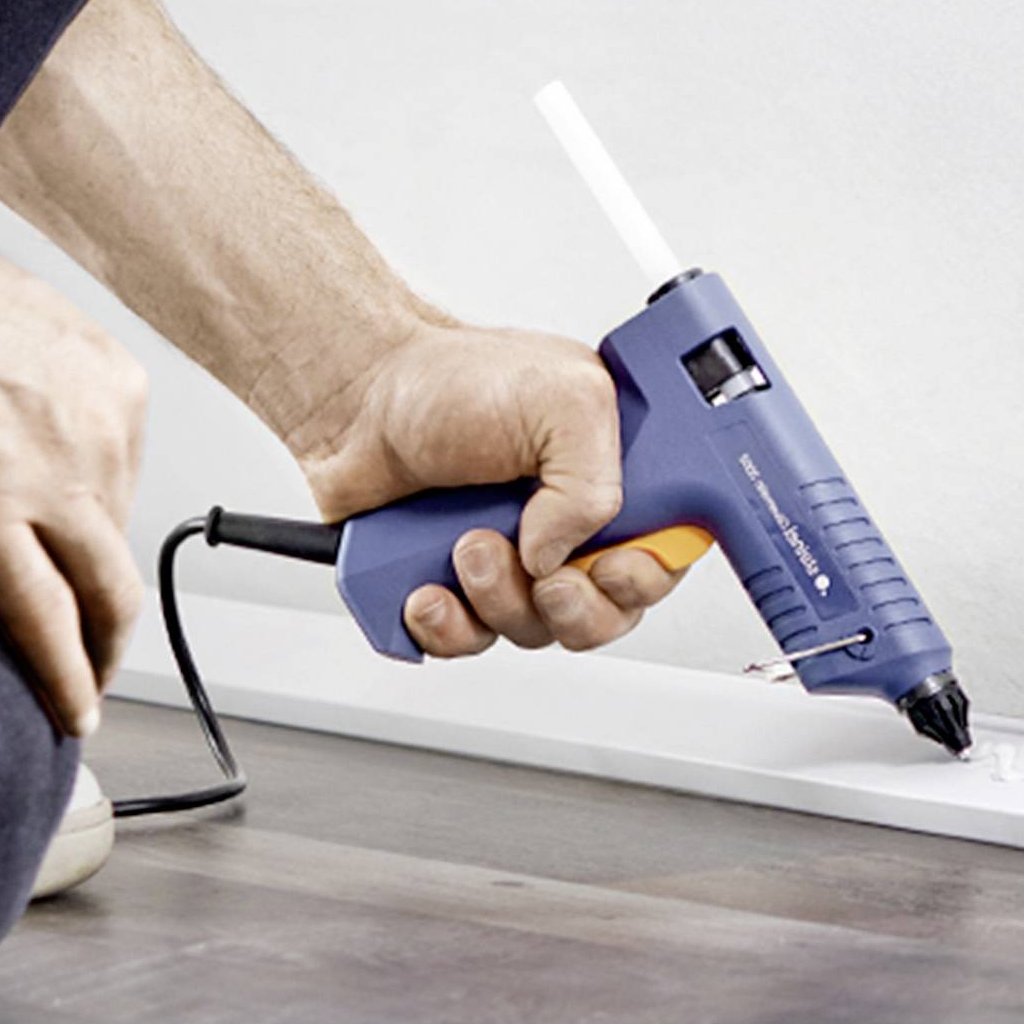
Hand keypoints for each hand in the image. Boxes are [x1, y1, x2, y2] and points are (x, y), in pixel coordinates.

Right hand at [0, 221, 148, 738]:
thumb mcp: (35, 331)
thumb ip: (53, 392)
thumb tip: (40, 433)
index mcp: (117, 389)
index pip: (125, 489)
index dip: (99, 538)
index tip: (86, 570)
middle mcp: (105, 437)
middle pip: (120, 548)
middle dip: (114, 611)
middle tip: (100, 651)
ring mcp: (51, 483)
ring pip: (99, 595)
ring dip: (96, 652)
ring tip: (83, 691)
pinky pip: (40, 619)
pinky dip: (63, 675)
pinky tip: (70, 711)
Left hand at [288, 317, 684, 660]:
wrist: (358, 403)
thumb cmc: (453, 380)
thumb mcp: (561, 397)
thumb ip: (595, 482)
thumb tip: (565, 556)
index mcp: (613, 469)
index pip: (666, 549)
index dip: (647, 574)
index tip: (613, 564)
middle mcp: (569, 519)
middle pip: (609, 610)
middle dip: (574, 603)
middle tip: (544, 571)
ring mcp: (515, 558)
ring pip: (537, 630)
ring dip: (500, 598)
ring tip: (467, 542)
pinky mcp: (459, 589)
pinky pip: (471, 644)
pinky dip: (449, 625)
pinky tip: (430, 584)